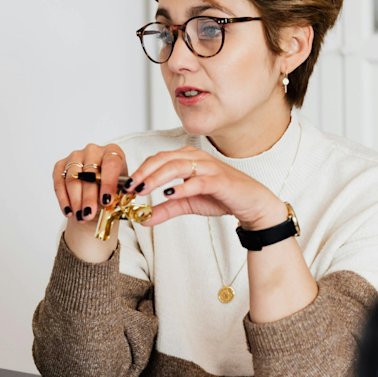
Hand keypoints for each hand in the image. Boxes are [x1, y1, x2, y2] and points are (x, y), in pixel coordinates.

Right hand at [52, 144, 128, 262]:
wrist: (97, 188)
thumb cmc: (110, 187)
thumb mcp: (120, 189)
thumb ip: (120, 194)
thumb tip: (116, 202)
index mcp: (112, 151)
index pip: (111, 164)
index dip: (108, 182)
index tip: (107, 200)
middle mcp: (93, 150)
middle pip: (89, 173)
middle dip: (89, 197)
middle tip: (89, 214)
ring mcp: (75, 156)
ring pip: (73, 178)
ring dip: (76, 200)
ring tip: (80, 217)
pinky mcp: (61, 165)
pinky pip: (59, 182)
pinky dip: (63, 199)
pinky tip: (69, 212)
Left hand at [127, 148, 286, 230]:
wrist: (251, 204)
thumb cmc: (221, 197)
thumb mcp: (187, 204)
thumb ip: (165, 209)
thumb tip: (143, 219)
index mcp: (187, 158)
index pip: (158, 158)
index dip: (140, 170)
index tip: (126, 186)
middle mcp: (197, 157)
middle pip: (164, 159)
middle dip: (144, 172)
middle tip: (130, 187)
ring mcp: (209, 167)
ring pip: (177, 166)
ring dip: (157, 177)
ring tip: (143, 189)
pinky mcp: (220, 180)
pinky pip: (198, 181)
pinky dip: (182, 187)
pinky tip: (168, 194)